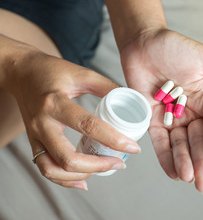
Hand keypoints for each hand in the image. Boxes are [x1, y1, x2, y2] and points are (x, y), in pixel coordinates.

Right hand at [6, 50, 140, 189]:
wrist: (21, 72)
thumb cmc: (51, 71)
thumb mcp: (82, 73)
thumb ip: (107, 86)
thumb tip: (131, 98)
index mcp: (55, 103)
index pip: (88, 126)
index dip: (114, 139)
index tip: (133, 148)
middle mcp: (43, 123)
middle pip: (68, 158)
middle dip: (98, 166)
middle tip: (120, 163)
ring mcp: (36, 136)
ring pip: (53, 170)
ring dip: (81, 176)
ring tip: (104, 169)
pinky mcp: (34, 142)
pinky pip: (45, 168)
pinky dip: (64, 180)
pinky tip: (83, 181)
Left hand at [120, 29, 202, 193]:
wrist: (143, 42)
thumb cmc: (176, 46)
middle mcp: (191, 111)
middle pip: (199, 141)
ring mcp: (171, 116)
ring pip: (180, 144)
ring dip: (185, 163)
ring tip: (189, 179)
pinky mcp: (151, 117)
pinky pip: (160, 140)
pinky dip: (166, 157)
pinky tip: (173, 173)